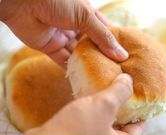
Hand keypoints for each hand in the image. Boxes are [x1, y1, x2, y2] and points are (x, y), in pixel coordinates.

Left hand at [0, 0, 127, 67]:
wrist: (22, 1)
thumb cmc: (56, 0)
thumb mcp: (85, 16)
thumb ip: (103, 37)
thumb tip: (121, 55)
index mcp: (85, 13)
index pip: (103, 30)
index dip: (112, 43)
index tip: (124, 58)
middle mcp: (74, 25)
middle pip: (91, 44)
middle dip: (101, 57)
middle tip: (114, 73)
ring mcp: (62, 36)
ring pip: (78, 54)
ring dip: (87, 65)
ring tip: (101, 78)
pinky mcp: (50, 47)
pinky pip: (63, 61)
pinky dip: (72, 69)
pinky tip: (83, 79)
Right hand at [24, 74, 144, 134]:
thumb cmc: (78, 129)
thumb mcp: (104, 105)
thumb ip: (120, 91)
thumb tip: (129, 81)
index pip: (138, 129)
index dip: (139, 110)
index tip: (137, 96)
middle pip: (122, 128)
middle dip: (121, 109)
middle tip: (121, 91)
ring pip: (105, 128)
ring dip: (105, 112)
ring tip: (104, 93)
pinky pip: (91, 130)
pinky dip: (92, 118)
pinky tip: (87, 103)